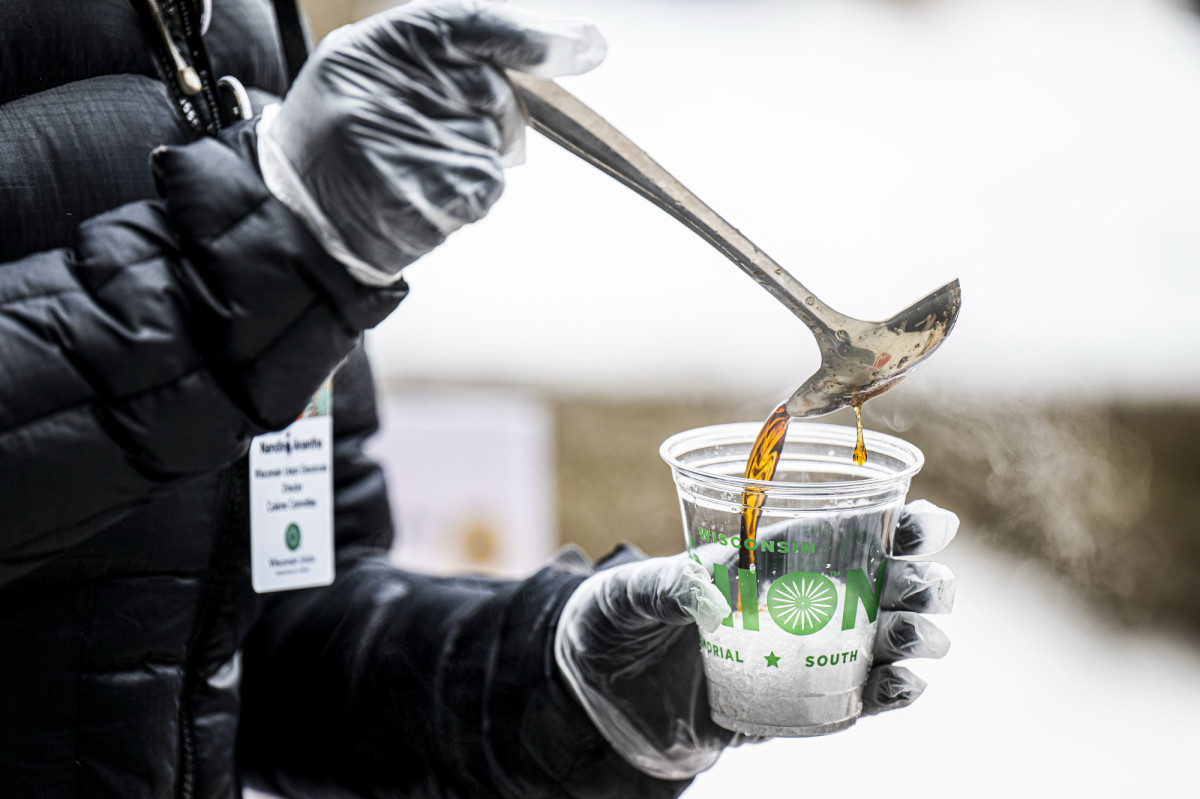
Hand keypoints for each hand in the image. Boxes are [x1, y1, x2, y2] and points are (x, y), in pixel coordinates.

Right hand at [257, 0, 604, 283]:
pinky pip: (485, 184)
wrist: (298, 212)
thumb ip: (446, 49)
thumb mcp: (370, 65)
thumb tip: (562, 49)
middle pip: (492, 92)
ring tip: (406, 166)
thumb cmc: (342, 132)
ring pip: (490, 144)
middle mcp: (393, 91)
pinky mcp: (438, 200)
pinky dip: (465, 192)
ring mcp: (416, 148)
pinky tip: (418, 193)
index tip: (589, 47)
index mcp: (375, 46)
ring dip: (467, 157)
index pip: (468, 22)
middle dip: (484, 112)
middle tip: (423, 129)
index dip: (530, 37)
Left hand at [552, 500, 958, 779]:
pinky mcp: (789, 710)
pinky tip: (907, 686)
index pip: (842, 534)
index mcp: (764, 562)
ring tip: (920, 639)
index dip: (895, 527)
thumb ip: (668, 586)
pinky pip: (851, 704)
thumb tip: (719, 596)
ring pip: (879, 645)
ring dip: (914, 638)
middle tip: (926, 587)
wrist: (592, 697)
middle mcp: (794, 606)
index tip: (931, 523)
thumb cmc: (610, 624)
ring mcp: (797, 660)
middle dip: (919, 583)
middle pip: (879, 588)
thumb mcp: (629, 594)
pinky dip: (886, 696)